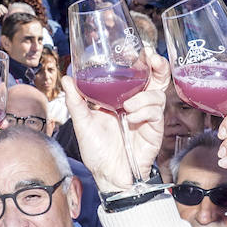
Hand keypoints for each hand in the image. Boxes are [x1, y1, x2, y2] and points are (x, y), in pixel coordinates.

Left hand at [62, 53, 168, 193]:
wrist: (109, 175)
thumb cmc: (97, 151)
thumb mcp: (83, 123)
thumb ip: (76, 102)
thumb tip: (67, 78)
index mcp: (121, 99)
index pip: (137, 75)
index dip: (143, 61)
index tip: (143, 50)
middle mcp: (137, 104)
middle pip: (156, 79)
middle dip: (159, 67)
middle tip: (154, 59)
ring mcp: (147, 116)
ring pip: (157, 94)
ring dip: (143, 97)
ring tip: (127, 108)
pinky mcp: (154, 129)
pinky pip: (156, 112)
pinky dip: (144, 112)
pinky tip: (132, 120)